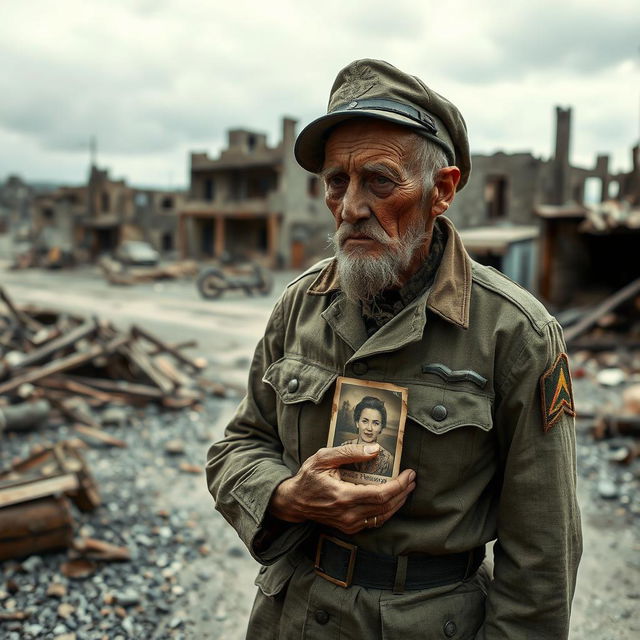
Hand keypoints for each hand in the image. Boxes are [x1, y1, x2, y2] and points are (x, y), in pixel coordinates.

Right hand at [268, 444, 415, 534]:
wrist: (294, 502)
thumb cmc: (308, 477)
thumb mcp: (324, 458)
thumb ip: (349, 452)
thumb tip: (375, 450)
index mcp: (344, 496)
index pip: (381, 495)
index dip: (399, 485)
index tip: (409, 473)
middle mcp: (349, 514)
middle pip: (386, 506)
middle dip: (403, 492)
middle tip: (412, 478)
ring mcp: (349, 523)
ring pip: (383, 516)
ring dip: (399, 502)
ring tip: (408, 488)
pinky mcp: (350, 527)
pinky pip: (375, 521)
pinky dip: (387, 510)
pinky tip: (393, 499)